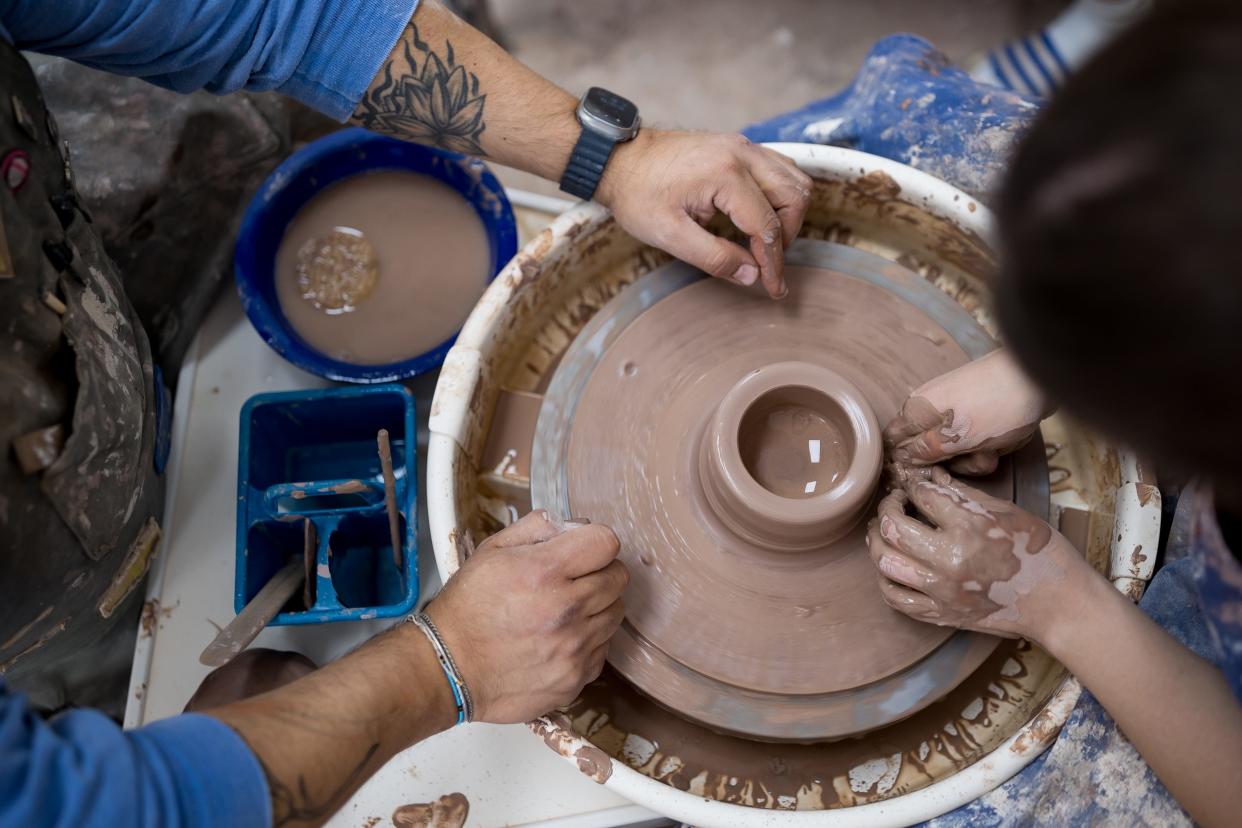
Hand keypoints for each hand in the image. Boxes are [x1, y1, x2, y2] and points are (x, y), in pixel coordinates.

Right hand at [424, 510, 627, 722]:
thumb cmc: (467, 610)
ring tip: (564, 610)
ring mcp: (574, 648)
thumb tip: (570, 525)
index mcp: (545, 572)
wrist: (449, 669)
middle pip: (619, 577)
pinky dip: (588, 641)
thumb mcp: (491, 552)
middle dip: (599, 572)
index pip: (607, 542)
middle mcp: (565, 610)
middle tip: (573, 580)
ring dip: (597, 606)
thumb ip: (535, 528)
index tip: (581, 551)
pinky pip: (603, 649)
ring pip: (615, 613)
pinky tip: (560, 639)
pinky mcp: (575, 678)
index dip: (594, 542)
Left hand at [596, 129, 812, 298]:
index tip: (773, 288)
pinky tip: (758, 217)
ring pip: (793, 179)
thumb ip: (714, 257)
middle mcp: (742, 153)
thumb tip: (752, 275)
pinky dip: (779, 195)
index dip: (773, 263)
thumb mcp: (670, 235)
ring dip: (788, 214)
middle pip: (795, 196)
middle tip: (766, 263)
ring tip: (763, 242)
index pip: (767, 226)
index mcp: (726, 175)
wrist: (618, 158)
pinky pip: (778, 168)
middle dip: (787, 236)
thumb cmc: (637, 194)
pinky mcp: (737, 146)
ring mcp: (742, 145)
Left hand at [866, 466, 1083, 639]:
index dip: (912, 486)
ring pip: (885, 563)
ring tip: (883, 532)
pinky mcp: (941, 614)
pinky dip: (885, 580)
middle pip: (893, 528)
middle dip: (886, 509)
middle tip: (892, 504)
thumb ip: (962, 494)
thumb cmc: (1039, 552)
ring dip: (877, 542)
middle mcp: (949, 560)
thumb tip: (931, 477)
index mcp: (969, 527)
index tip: (912, 486)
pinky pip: (896, 599)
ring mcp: (942, 591)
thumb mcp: (1005, 512)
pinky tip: (890, 566)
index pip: (921, 496)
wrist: (1059, 603)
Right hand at [884, 349, 1049, 475]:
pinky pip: (974, 438)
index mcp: (917, 410)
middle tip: (971, 458)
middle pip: (928, 450)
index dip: (907, 462)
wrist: (1039, 377)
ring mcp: (956, 409)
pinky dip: (988, 445)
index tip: (927, 476)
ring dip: (975, 456)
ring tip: (992, 448)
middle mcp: (931, 408)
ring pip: (955, 448)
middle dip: (952, 463)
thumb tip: (899, 459)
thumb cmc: (995, 406)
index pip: (894, 441)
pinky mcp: (977, 411)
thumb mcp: (956, 438)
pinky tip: (1003, 441)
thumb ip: (924, 451)